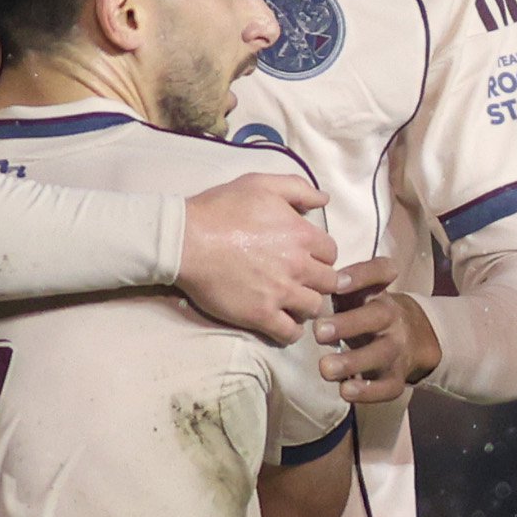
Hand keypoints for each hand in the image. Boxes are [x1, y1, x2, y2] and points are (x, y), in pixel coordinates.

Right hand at [177, 176, 331, 341]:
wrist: (185, 240)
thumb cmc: (220, 209)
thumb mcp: (260, 184)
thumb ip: (297, 188)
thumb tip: (324, 199)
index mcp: (301, 234)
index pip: (331, 252)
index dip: (320, 255)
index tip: (307, 258)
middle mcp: (298, 266)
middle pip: (329, 282)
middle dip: (319, 281)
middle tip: (302, 280)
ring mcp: (281, 293)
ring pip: (315, 308)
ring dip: (307, 305)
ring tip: (292, 301)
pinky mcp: (261, 314)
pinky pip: (290, 333)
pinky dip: (290, 331)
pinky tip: (282, 322)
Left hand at [315, 258, 442, 399]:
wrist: (409, 339)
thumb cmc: (364, 312)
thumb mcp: (355, 292)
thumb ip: (333, 285)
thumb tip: (300, 281)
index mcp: (378, 292)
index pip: (381, 272)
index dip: (361, 275)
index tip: (336, 282)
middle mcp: (391, 318)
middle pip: (378, 317)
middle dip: (348, 324)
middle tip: (319, 331)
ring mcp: (396, 349)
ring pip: (381, 355)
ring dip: (353, 362)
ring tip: (325, 368)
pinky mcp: (396, 378)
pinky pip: (387, 387)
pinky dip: (368, 392)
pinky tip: (345, 391)